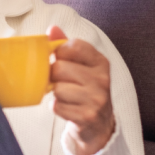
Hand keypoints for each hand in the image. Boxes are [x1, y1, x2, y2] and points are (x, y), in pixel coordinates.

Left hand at [48, 25, 114, 154]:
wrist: (98, 125)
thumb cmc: (85, 91)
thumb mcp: (81, 66)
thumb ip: (66, 46)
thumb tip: (52, 29)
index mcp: (100, 62)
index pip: (72, 46)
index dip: (60, 53)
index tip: (63, 61)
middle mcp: (102, 79)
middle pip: (59, 67)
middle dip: (54, 76)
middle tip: (61, 82)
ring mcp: (96, 98)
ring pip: (58, 88)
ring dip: (56, 94)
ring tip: (67, 96)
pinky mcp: (87, 116)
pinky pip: (57, 106)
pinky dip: (57, 107)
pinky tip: (67, 108)